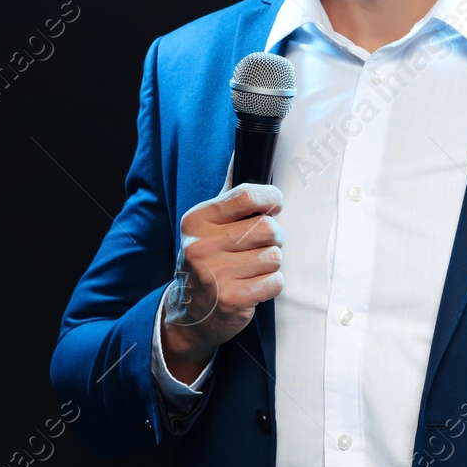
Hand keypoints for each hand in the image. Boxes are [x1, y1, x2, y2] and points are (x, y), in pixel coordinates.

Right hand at [161, 183, 285, 381]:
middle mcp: (201, 246)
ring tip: (251, 268)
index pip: (246, 195)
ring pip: (275, 257)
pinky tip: (253, 286)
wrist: (192, 312)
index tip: (275, 205)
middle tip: (259, 246)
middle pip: (268, 228)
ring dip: (271, 264)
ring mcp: (214, 275)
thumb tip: (242, 154)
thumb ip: (229, 194)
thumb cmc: (210, 260)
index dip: (271, 198)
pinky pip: (275, 282)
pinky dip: (271, 284)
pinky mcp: (231, 300)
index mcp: (197, 220)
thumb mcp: (209, 225)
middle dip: (274, 238)